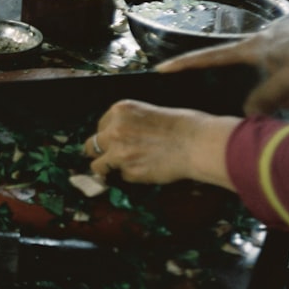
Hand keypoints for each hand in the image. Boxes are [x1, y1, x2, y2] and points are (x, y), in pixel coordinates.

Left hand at [84, 100, 237, 187]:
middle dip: (98, 152)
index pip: (101, 126)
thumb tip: (120, 137)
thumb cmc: (183, 124)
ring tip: (115, 171)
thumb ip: (129, 122)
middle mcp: (114, 130)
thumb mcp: (150, 111)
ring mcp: (119, 153)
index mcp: (120, 110)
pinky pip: (122, 177)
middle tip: (106, 158)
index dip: (108, 135)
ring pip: (98, 166)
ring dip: (107, 169)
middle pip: (92, 145)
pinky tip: (145, 171)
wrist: (197, 143)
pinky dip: (131, 176)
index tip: (114, 141)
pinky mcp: (129, 172)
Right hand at [157, 0, 288, 114]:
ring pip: (285, 83)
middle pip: (258, 80)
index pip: (209, 56)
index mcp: (254, 47)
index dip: (184, 64)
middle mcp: (268, 45)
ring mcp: (288, 47)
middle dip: (279, 94)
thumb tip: (247, 114)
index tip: (160, 70)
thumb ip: (267, 96)